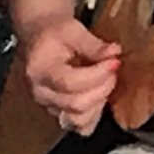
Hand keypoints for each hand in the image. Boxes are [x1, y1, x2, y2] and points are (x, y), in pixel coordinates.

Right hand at [20, 16, 121, 136]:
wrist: (40, 38)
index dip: (98, 74)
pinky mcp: (57, 111)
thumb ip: (94, 44)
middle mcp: (41, 92)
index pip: (71, 82)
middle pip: (77, 104)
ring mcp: (48, 104)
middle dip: (102, 87)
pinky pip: (78, 124)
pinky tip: (99, 99)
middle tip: (112, 70)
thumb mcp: (73, 29)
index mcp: (40, 70)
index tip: (114, 62)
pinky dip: (93, 116)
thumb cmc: (54, 33)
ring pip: (78, 118)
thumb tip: (114, 53)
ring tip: (104, 82)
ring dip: (100, 102)